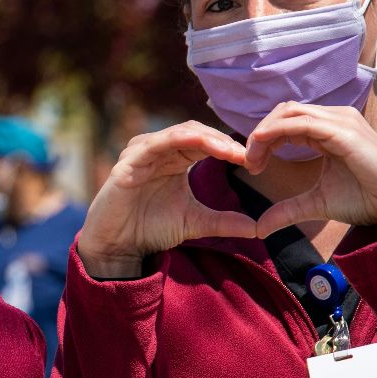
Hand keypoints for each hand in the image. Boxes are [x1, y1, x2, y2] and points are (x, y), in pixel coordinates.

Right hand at [78, 121, 257, 278]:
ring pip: (178, 133)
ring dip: (207, 138)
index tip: (254, 161)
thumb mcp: (195, 222)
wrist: (119, 246)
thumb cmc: (150, 229)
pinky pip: (155, 143)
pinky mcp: (128, 163)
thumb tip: (257, 227)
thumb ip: (224, 221)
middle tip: (246, 155)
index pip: (205, 141)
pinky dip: (178, 140)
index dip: (230, 147)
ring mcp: (141, 154)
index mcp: (174, 159)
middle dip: (223, 141)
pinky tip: (200, 143)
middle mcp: (158, 150)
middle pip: (196, 131)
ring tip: (230, 152)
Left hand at [244, 103, 376, 232]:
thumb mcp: (316, 203)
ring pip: (290, 112)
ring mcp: (341, 122)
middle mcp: (334, 119)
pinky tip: (262, 145)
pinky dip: (276, 131)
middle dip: (260, 134)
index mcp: (328, 130)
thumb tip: (259, 229)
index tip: (252, 166)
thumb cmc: (365, 199)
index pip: (286, 121)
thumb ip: (287, 210)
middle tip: (250, 162)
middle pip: (284, 111)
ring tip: (254, 159)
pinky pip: (302, 123)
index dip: (263, 139)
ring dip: (264, 133)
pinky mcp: (344, 132)